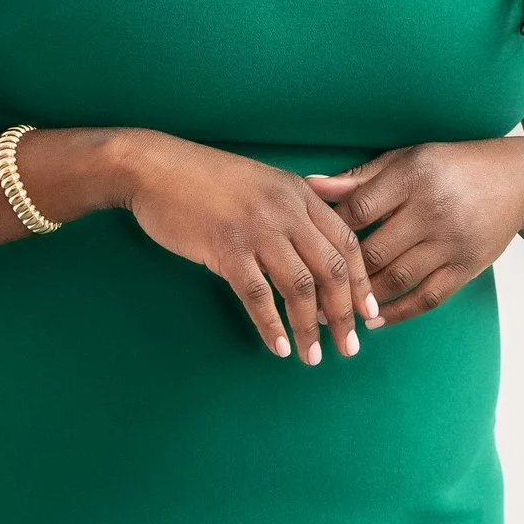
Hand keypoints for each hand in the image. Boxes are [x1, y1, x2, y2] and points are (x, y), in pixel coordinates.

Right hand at [118, 133, 379, 363]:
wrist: (154, 167)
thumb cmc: (207, 178)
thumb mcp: (265, 179)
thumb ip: (304, 196)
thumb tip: (344, 203)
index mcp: (299, 193)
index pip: (347, 242)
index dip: (361, 282)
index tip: (369, 313)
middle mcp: (285, 210)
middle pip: (330, 269)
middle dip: (344, 314)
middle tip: (349, 346)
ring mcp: (256, 229)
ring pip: (299, 286)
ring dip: (310, 327)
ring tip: (314, 356)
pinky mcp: (225, 247)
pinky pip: (256, 295)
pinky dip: (271, 326)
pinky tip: (278, 347)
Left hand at [303, 142, 523, 324]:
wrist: (516, 182)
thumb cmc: (449, 168)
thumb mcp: (406, 160)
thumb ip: (359, 179)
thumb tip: (310, 188)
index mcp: (412, 177)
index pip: (358, 211)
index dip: (328, 233)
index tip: (305, 249)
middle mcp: (433, 210)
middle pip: (374, 251)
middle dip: (339, 276)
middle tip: (309, 294)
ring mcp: (452, 241)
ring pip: (397, 279)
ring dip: (363, 301)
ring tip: (335, 312)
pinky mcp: (468, 266)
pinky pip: (428, 297)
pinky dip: (398, 313)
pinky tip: (375, 321)